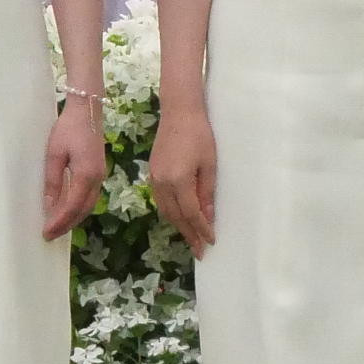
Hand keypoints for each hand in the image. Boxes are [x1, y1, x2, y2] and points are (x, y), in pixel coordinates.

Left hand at [41, 94, 107, 239]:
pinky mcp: (99, 171)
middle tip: (50, 235)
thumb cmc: (67, 129)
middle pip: (83, 210)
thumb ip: (53, 181)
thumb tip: (50, 205)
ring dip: (74, 218)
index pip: (71, 207)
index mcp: (86, 176)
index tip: (46, 233)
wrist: (86, 110)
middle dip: (67, 225)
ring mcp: (100, 176)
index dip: (59, 222)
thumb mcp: (54, 154)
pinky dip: (79, 208)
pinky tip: (68, 210)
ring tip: (57, 227)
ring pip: (88, 205)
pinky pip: (90, 197)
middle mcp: (97, 179)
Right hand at [149, 100, 215, 254]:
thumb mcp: (210, 166)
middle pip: (175, 216)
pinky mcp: (152, 173)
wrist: (179, 113)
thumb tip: (208, 217)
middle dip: (188, 234)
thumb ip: (207, 193)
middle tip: (200, 250)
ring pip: (165, 210)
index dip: (202, 229)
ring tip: (191, 238)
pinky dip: (171, 212)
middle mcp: (162, 183)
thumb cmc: (200, 136)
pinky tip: (180, 217)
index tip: (211, 241)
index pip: (191, 213)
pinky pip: (161, 200)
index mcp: (178, 181)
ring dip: (178, 225)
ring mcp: (154, 178)